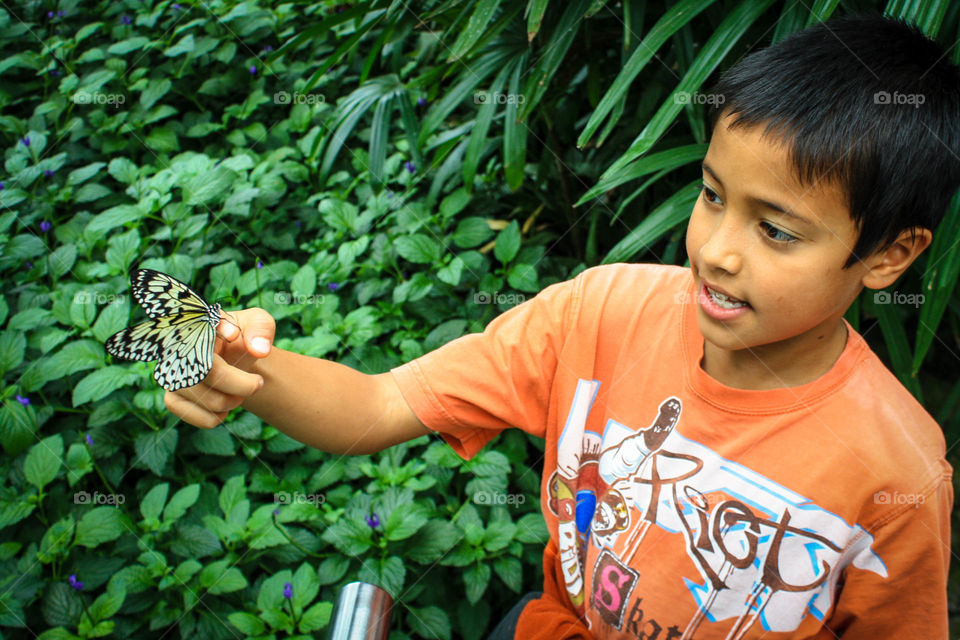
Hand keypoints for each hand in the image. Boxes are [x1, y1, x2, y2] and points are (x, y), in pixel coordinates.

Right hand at [163, 307, 274, 427]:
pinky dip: (214, 417)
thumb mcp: (258, 323)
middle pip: (207, 374)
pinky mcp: (172, 396)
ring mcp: (172, 374)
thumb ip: (262, 329)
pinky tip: (224, 408)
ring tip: (241, 393)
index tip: (234, 335)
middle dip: (240, 385)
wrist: (233, 358)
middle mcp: (176, 350)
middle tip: (257, 384)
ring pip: (202, 398)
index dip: (219, 336)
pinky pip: (190, 414)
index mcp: (195, 326)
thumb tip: (259, 350)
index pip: (201, 335)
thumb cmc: (243, 337)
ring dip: (230, 402)